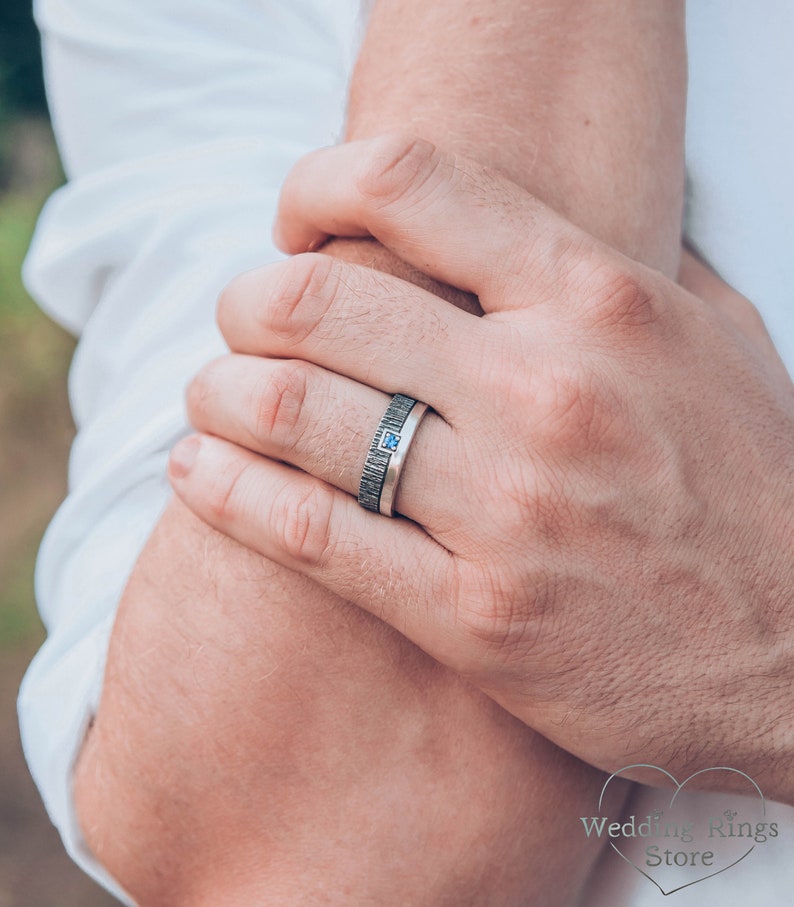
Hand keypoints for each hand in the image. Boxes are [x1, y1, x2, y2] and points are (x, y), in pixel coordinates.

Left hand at [169, 136, 793, 802]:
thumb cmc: (758, 487)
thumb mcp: (718, 343)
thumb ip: (625, 271)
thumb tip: (549, 221)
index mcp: (601, 303)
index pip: (411, 183)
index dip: (318, 184)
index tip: (295, 222)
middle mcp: (545, 392)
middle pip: (318, 304)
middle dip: (247, 300)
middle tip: (241, 320)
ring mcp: (506, 512)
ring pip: (295, 415)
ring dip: (220, 390)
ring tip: (210, 392)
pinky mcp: (474, 619)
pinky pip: (310, 537)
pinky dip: (226, 494)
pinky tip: (195, 472)